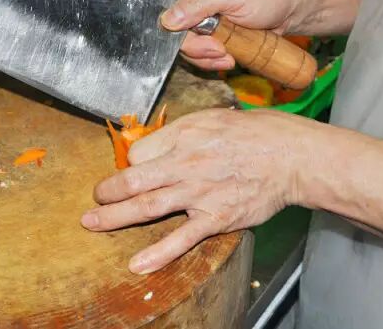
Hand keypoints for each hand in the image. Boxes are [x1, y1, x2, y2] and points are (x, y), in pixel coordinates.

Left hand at [81, 109, 330, 273]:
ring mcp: (199, 193)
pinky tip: (137, 265)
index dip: (130, 164)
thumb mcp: (210, 118)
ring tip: (92, 224)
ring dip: (114, 217)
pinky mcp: (216, 217)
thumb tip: (151, 147)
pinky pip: (182, 239)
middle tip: (94, 199)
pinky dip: (158, 254)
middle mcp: (185, 164)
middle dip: (107, 191)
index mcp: (183, 137)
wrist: (289, 156)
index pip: (139, 153)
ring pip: (147, 207)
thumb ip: (179, 133)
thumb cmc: (252, 133)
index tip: (132, 172)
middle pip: (133, 180)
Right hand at [159, 0, 322, 70]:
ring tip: (228, 55)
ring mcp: (202, 15)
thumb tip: (168, 20)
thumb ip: (200, 3)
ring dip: (205, 55)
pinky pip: (199, 51)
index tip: (181, 33)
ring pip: (184, 42)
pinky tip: (229, 57)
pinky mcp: (211, 33)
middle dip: (193, 44)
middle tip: (216, 48)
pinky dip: (212, 59)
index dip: (163, 16)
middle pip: (171, 26)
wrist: (297, 9)